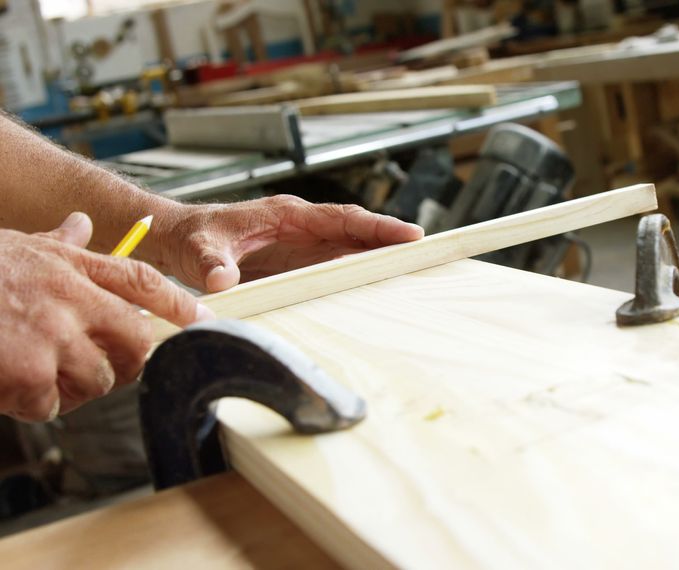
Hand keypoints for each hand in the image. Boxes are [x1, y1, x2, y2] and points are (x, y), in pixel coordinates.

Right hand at [0, 213, 211, 421]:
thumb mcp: (16, 245)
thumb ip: (57, 243)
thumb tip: (82, 224)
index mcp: (69, 264)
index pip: (141, 280)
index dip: (177, 302)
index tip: (203, 318)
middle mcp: (70, 296)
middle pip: (134, 341)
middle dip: (124, 363)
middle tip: (96, 371)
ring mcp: (51, 334)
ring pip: (96, 380)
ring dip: (70, 389)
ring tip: (32, 375)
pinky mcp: (28, 371)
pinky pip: (49, 405)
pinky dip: (28, 405)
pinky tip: (4, 386)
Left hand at [155, 195, 423, 292]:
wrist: (175, 238)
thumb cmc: (189, 235)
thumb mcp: (199, 248)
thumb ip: (213, 263)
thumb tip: (223, 281)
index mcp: (287, 215)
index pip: (342, 217)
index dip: (377, 225)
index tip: (408, 234)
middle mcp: (301, 227)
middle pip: (357, 231)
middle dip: (392, 239)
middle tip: (428, 252)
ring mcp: (302, 246)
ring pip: (351, 248)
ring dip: (380, 258)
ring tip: (416, 270)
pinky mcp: (297, 264)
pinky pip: (335, 266)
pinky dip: (359, 273)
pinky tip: (377, 287)